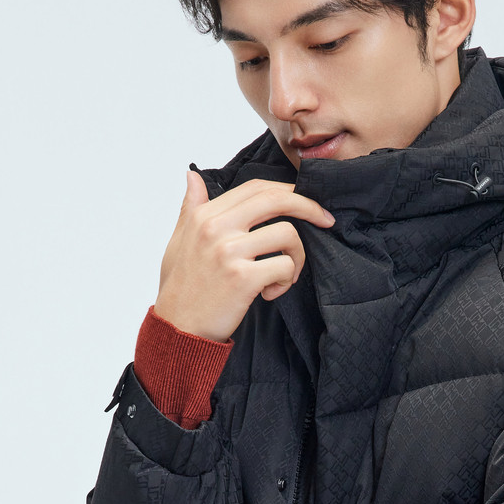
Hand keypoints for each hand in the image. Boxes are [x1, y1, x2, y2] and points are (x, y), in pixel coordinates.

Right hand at [154, 171, 334, 340]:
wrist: (178, 328)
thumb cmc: (182, 287)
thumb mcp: (179, 240)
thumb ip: (190, 207)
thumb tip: (192, 176)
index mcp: (204, 216)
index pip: (255, 187)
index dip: (287, 190)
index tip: (306, 200)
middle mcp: (216, 228)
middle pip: (276, 199)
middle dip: (309, 206)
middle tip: (326, 220)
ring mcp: (229, 251)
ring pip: (288, 235)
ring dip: (297, 256)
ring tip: (283, 276)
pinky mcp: (242, 278)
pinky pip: (285, 266)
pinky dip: (286, 281)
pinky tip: (271, 293)